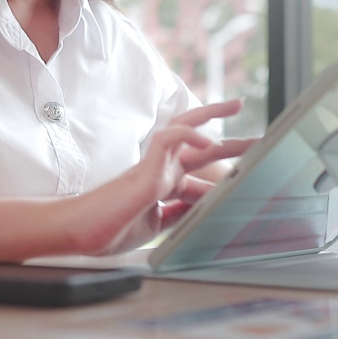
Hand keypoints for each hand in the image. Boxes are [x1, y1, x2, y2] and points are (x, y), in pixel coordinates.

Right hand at [87, 100, 253, 253]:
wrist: (78, 233)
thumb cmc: (108, 228)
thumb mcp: (156, 226)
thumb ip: (178, 214)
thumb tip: (203, 210)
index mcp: (162, 184)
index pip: (199, 174)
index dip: (224, 179)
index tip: (250, 180)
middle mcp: (160, 170)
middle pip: (199, 146)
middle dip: (230, 141)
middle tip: (258, 137)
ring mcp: (153, 166)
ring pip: (183, 127)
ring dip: (211, 115)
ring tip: (235, 105)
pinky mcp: (144, 169)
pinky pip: (168, 139)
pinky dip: (189, 134)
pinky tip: (207, 139)